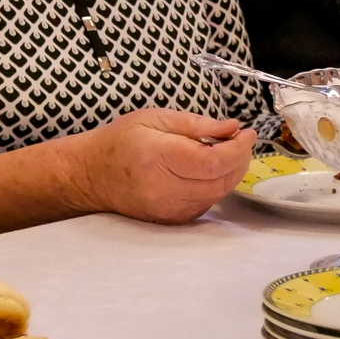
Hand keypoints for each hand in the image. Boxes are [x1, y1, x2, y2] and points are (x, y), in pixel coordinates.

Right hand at [70, 108, 256, 224]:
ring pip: (219, 192)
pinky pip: (209, 202)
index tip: (248, 133)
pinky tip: (208, 170)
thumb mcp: (154, 118)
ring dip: (230, 172)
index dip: (237, 148)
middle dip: (239, 158)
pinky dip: (217, 184)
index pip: (213, 161)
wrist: (92, 176)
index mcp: (159, 158)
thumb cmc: (121, 141)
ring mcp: (171, 209)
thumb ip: (196, 124)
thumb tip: (233, 128)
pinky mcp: (175, 219)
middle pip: (222, 179)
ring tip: (225, 152)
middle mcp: (166, 189)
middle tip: (239, 140)